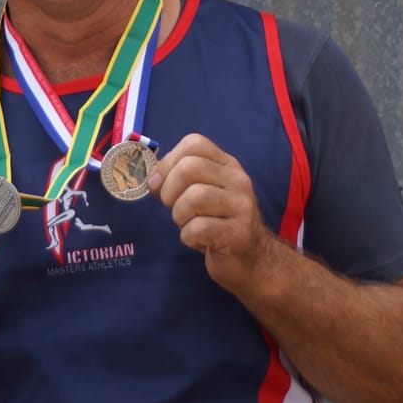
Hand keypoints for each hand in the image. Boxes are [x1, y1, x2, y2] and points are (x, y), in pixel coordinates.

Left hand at [150, 134, 279, 293]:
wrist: (252, 259)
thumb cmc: (218, 223)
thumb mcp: (201, 194)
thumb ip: (177, 181)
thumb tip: (151, 180)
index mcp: (227, 165)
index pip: (194, 143)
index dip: (168, 162)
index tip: (159, 184)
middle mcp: (238, 180)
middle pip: (190, 168)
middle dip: (169, 190)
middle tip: (172, 207)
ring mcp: (241, 206)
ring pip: (194, 197)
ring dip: (179, 215)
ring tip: (188, 225)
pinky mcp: (238, 233)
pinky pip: (198, 228)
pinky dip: (188, 237)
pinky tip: (199, 241)